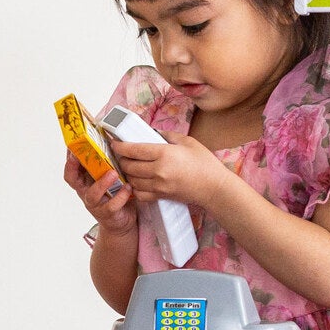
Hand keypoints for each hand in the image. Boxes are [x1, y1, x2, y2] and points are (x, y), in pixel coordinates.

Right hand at [63, 153, 136, 236]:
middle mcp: (86, 191)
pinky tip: (128, 188)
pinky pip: (112, 205)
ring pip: (92, 194)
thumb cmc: (115, 194)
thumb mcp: (109, 176)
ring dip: (101, 182)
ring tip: (113, 173)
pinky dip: (120, 196)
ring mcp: (95, 204)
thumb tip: (111, 138)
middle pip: (73, 180)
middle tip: (79, 156)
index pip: (71, 168)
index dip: (69, 158)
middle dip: (73, 167)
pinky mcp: (107, 213)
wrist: (122, 220)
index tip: (71, 145)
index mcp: (85, 181)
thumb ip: (107, 162)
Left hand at [109, 132, 225, 208]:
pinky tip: (138, 182)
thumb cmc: (204, 163)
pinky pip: (140, 194)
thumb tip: (152, 133)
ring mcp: (158, 185)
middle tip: (122, 155)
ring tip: (130, 167)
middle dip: (122, 160)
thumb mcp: (188, 141)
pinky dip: (135, 188)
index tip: (114, 143)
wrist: (214, 187)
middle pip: (129, 166)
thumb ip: (168, 135)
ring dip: (128, 173)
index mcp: (164, 153)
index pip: (134, 149)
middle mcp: (158, 170)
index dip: (120, 146)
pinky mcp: (161, 196)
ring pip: (132, 180)